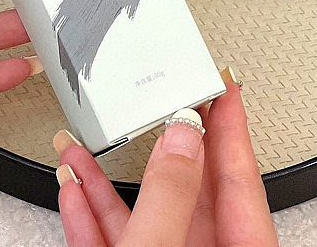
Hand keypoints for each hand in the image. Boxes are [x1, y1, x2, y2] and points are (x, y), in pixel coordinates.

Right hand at [55, 73, 278, 246]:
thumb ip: (171, 193)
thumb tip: (181, 136)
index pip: (241, 175)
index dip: (231, 124)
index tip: (224, 85)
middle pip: (186, 188)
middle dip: (154, 144)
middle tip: (154, 101)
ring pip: (144, 213)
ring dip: (106, 182)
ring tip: (82, 148)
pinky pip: (118, 240)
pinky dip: (94, 216)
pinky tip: (75, 190)